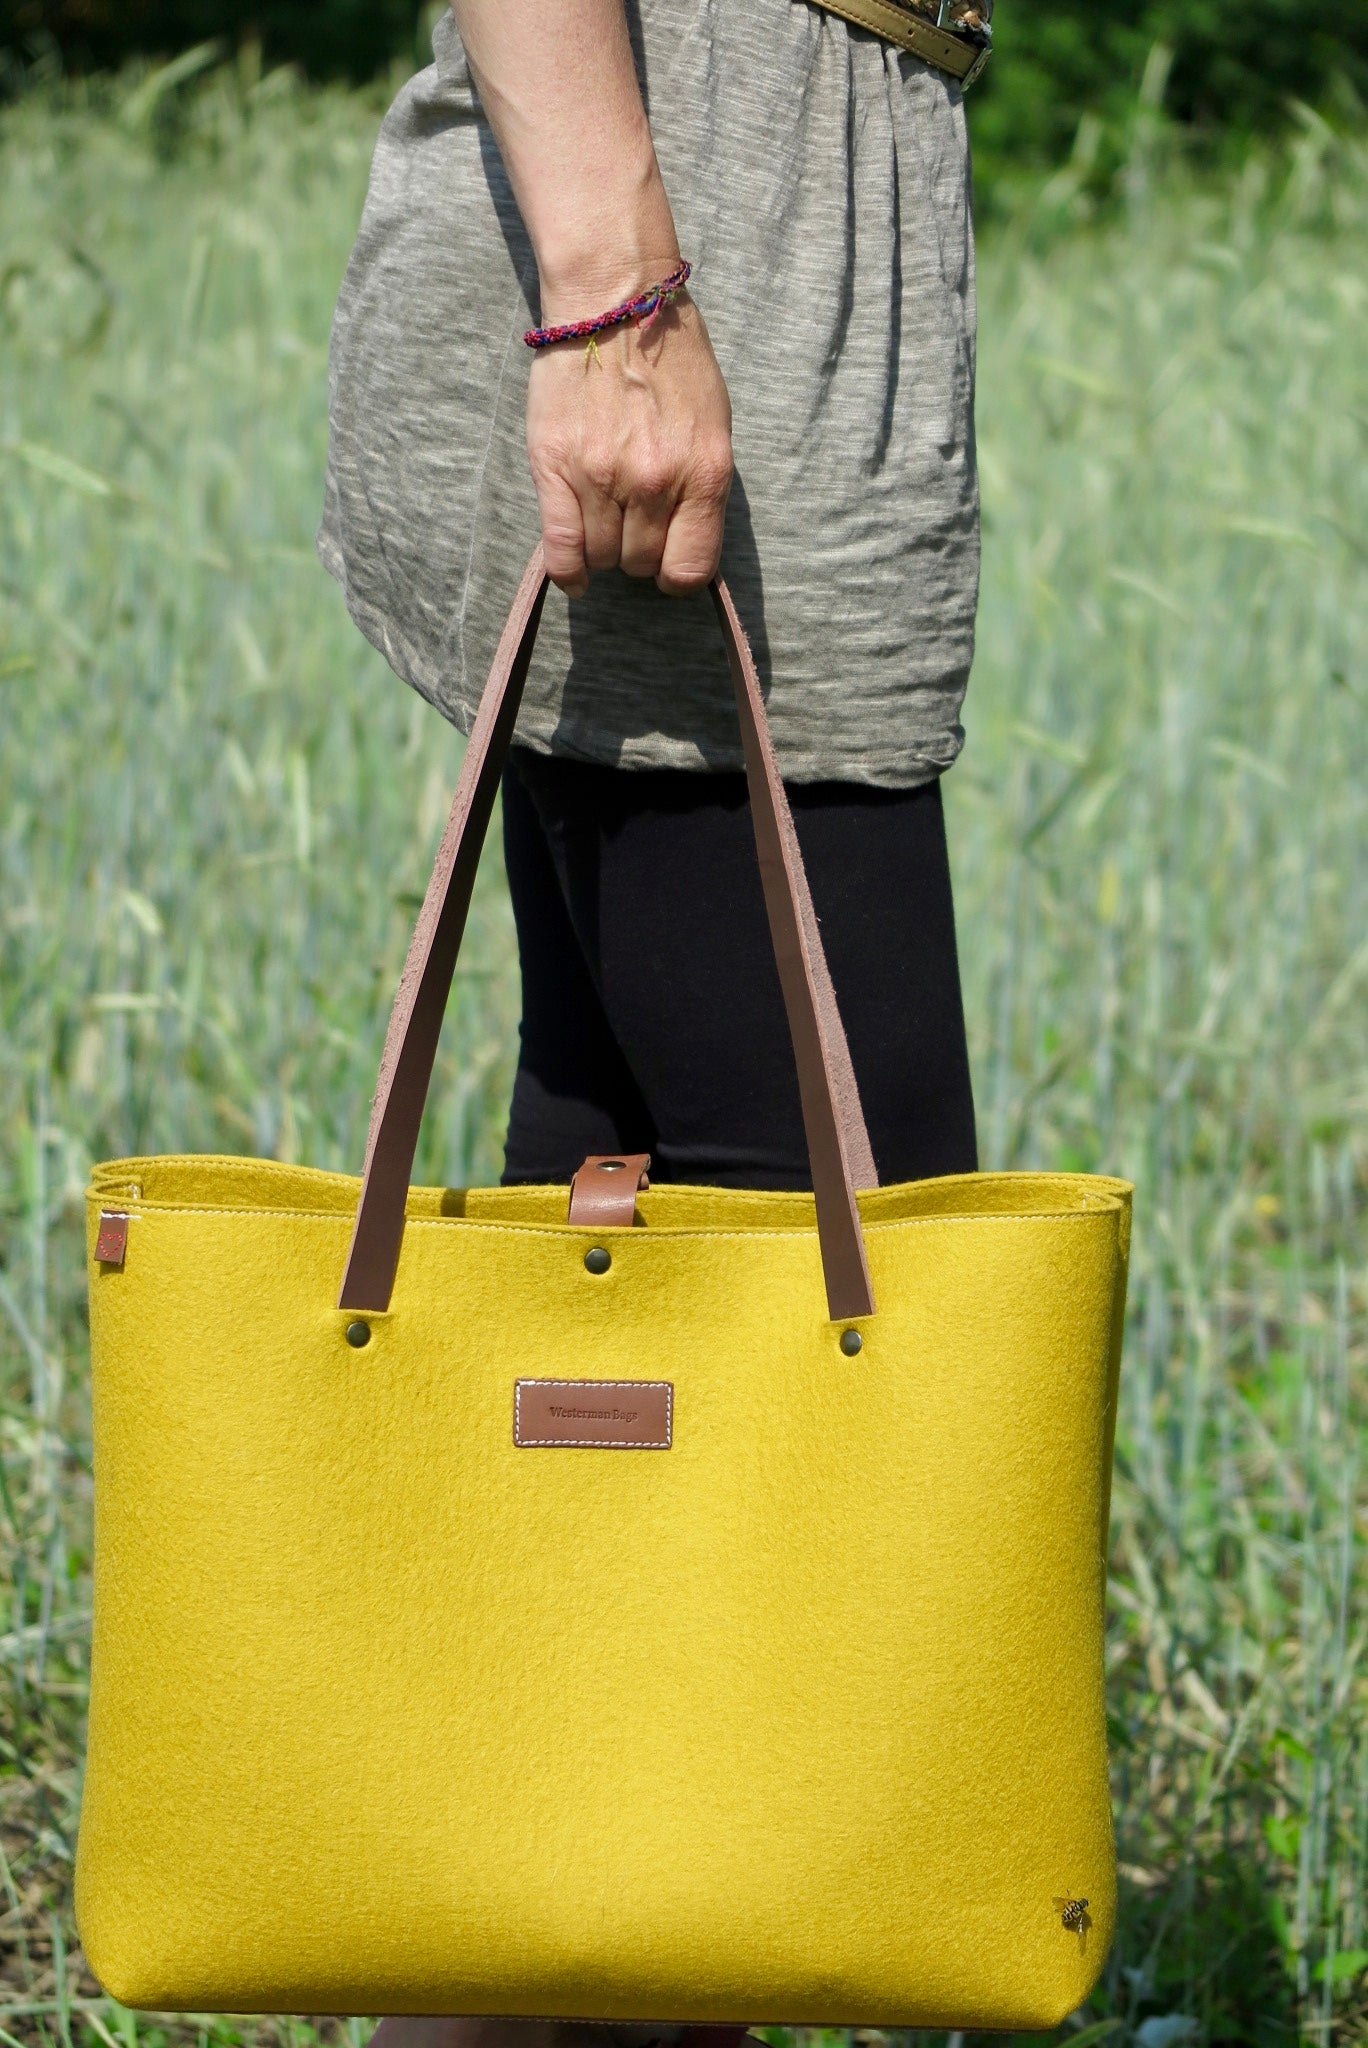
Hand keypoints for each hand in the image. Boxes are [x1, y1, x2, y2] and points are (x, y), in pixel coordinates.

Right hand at [525, 284, 732, 599]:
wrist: (614, 300)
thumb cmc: (671, 357)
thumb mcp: (713, 423)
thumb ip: (701, 485)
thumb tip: (686, 538)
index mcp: (704, 473)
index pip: (692, 568)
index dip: (678, 576)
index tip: (669, 567)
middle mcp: (655, 483)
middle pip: (642, 563)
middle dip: (639, 552)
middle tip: (632, 523)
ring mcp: (602, 478)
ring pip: (603, 557)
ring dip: (604, 550)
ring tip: (604, 521)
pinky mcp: (556, 469)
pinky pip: (561, 549)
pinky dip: (568, 570)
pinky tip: (574, 573)